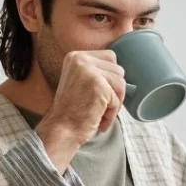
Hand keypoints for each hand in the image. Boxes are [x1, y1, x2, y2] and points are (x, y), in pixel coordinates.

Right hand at [35, 50, 126, 170]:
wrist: (61, 129)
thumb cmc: (73, 112)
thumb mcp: (81, 82)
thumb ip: (97, 72)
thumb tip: (123, 74)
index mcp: (76, 56)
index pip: (110, 57)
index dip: (112, 77)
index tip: (101, 93)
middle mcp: (80, 59)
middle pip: (118, 70)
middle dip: (115, 91)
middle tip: (102, 105)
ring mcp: (89, 71)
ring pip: (121, 84)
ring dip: (115, 103)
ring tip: (100, 113)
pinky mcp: (98, 85)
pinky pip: (117, 99)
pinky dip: (112, 113)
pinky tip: (99, 119)